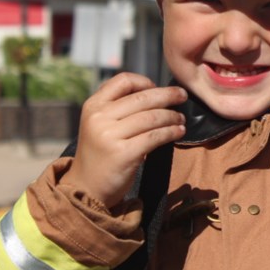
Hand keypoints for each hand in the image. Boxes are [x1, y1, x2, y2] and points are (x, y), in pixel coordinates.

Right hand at [62, 72, 187, 208]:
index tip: (158, 88)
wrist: (86, 188)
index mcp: (93, 106)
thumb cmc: (101, 152)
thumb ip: (119, 107)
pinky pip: (155, 137)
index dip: (144, 81)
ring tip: (181, 119)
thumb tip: (157, 92)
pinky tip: (179, 132)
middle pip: (142, 98)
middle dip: (168, 96)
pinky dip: (171, 132)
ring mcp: (109, 135)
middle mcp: (99, 117)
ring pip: (151, 117)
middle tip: (182, 96)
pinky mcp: (123, 154)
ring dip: (172, 116)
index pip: (123, 81)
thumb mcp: (99, 123)